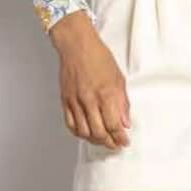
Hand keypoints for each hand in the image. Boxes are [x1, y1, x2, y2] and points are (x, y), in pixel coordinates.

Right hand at [49, 10, 131, 148]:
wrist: (77, 45)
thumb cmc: (98, 57)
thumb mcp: (118, 78)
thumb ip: (122, 103)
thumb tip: (125, 122)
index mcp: (106, 93)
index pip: (114, 125)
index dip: (120, 138)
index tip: (124, 142)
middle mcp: (89, 100)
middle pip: (99, 132)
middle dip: (109, 143)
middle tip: (116, 145)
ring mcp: (75, 101)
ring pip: (84, 132)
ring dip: (95, 140)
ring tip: (103, 140)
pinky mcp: (65, 101)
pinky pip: (70, 124)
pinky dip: (79, 133)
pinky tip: (86, 133)